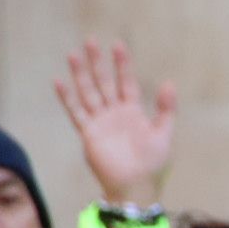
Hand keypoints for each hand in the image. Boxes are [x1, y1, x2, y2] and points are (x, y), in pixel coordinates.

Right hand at [54, 38, 176, 204]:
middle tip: (90, 39)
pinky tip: (59, 82)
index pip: (126, 82)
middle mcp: (114, 113)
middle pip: (104, 82)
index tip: (117, 45)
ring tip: (74, 54)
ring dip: (81, 75)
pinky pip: (76, 112)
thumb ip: (166, 109)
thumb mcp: (164, 134)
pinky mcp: (89, 134)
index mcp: (133, 112)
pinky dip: (67, 98)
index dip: (122, 64)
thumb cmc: (153, 165)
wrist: (136, 188)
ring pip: (88, 92)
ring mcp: (100, 122)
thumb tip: (169, 83)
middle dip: (98, 62)